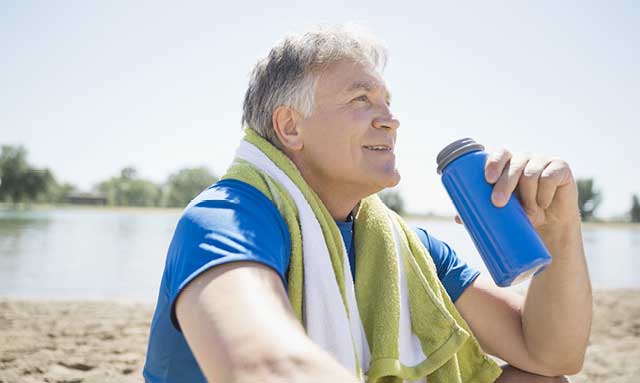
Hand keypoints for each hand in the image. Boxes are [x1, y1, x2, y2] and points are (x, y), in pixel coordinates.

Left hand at [454, 149, 580, 230]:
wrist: (550, 228)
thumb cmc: (521, 216)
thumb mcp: (501, 213)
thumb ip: (481, 211)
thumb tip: (457, 218)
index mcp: (508, 164)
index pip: (500, 154)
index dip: (493, 162)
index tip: (487, 179)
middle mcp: (525, 159)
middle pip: (513, 164)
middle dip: (504, 183)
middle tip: (498, 203)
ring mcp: (543, 161)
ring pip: (531, 173)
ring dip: (527, 195)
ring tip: (528, 212)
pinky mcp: (561, 168)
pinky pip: (550, 176)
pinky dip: (545, 192)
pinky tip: (543, 203)